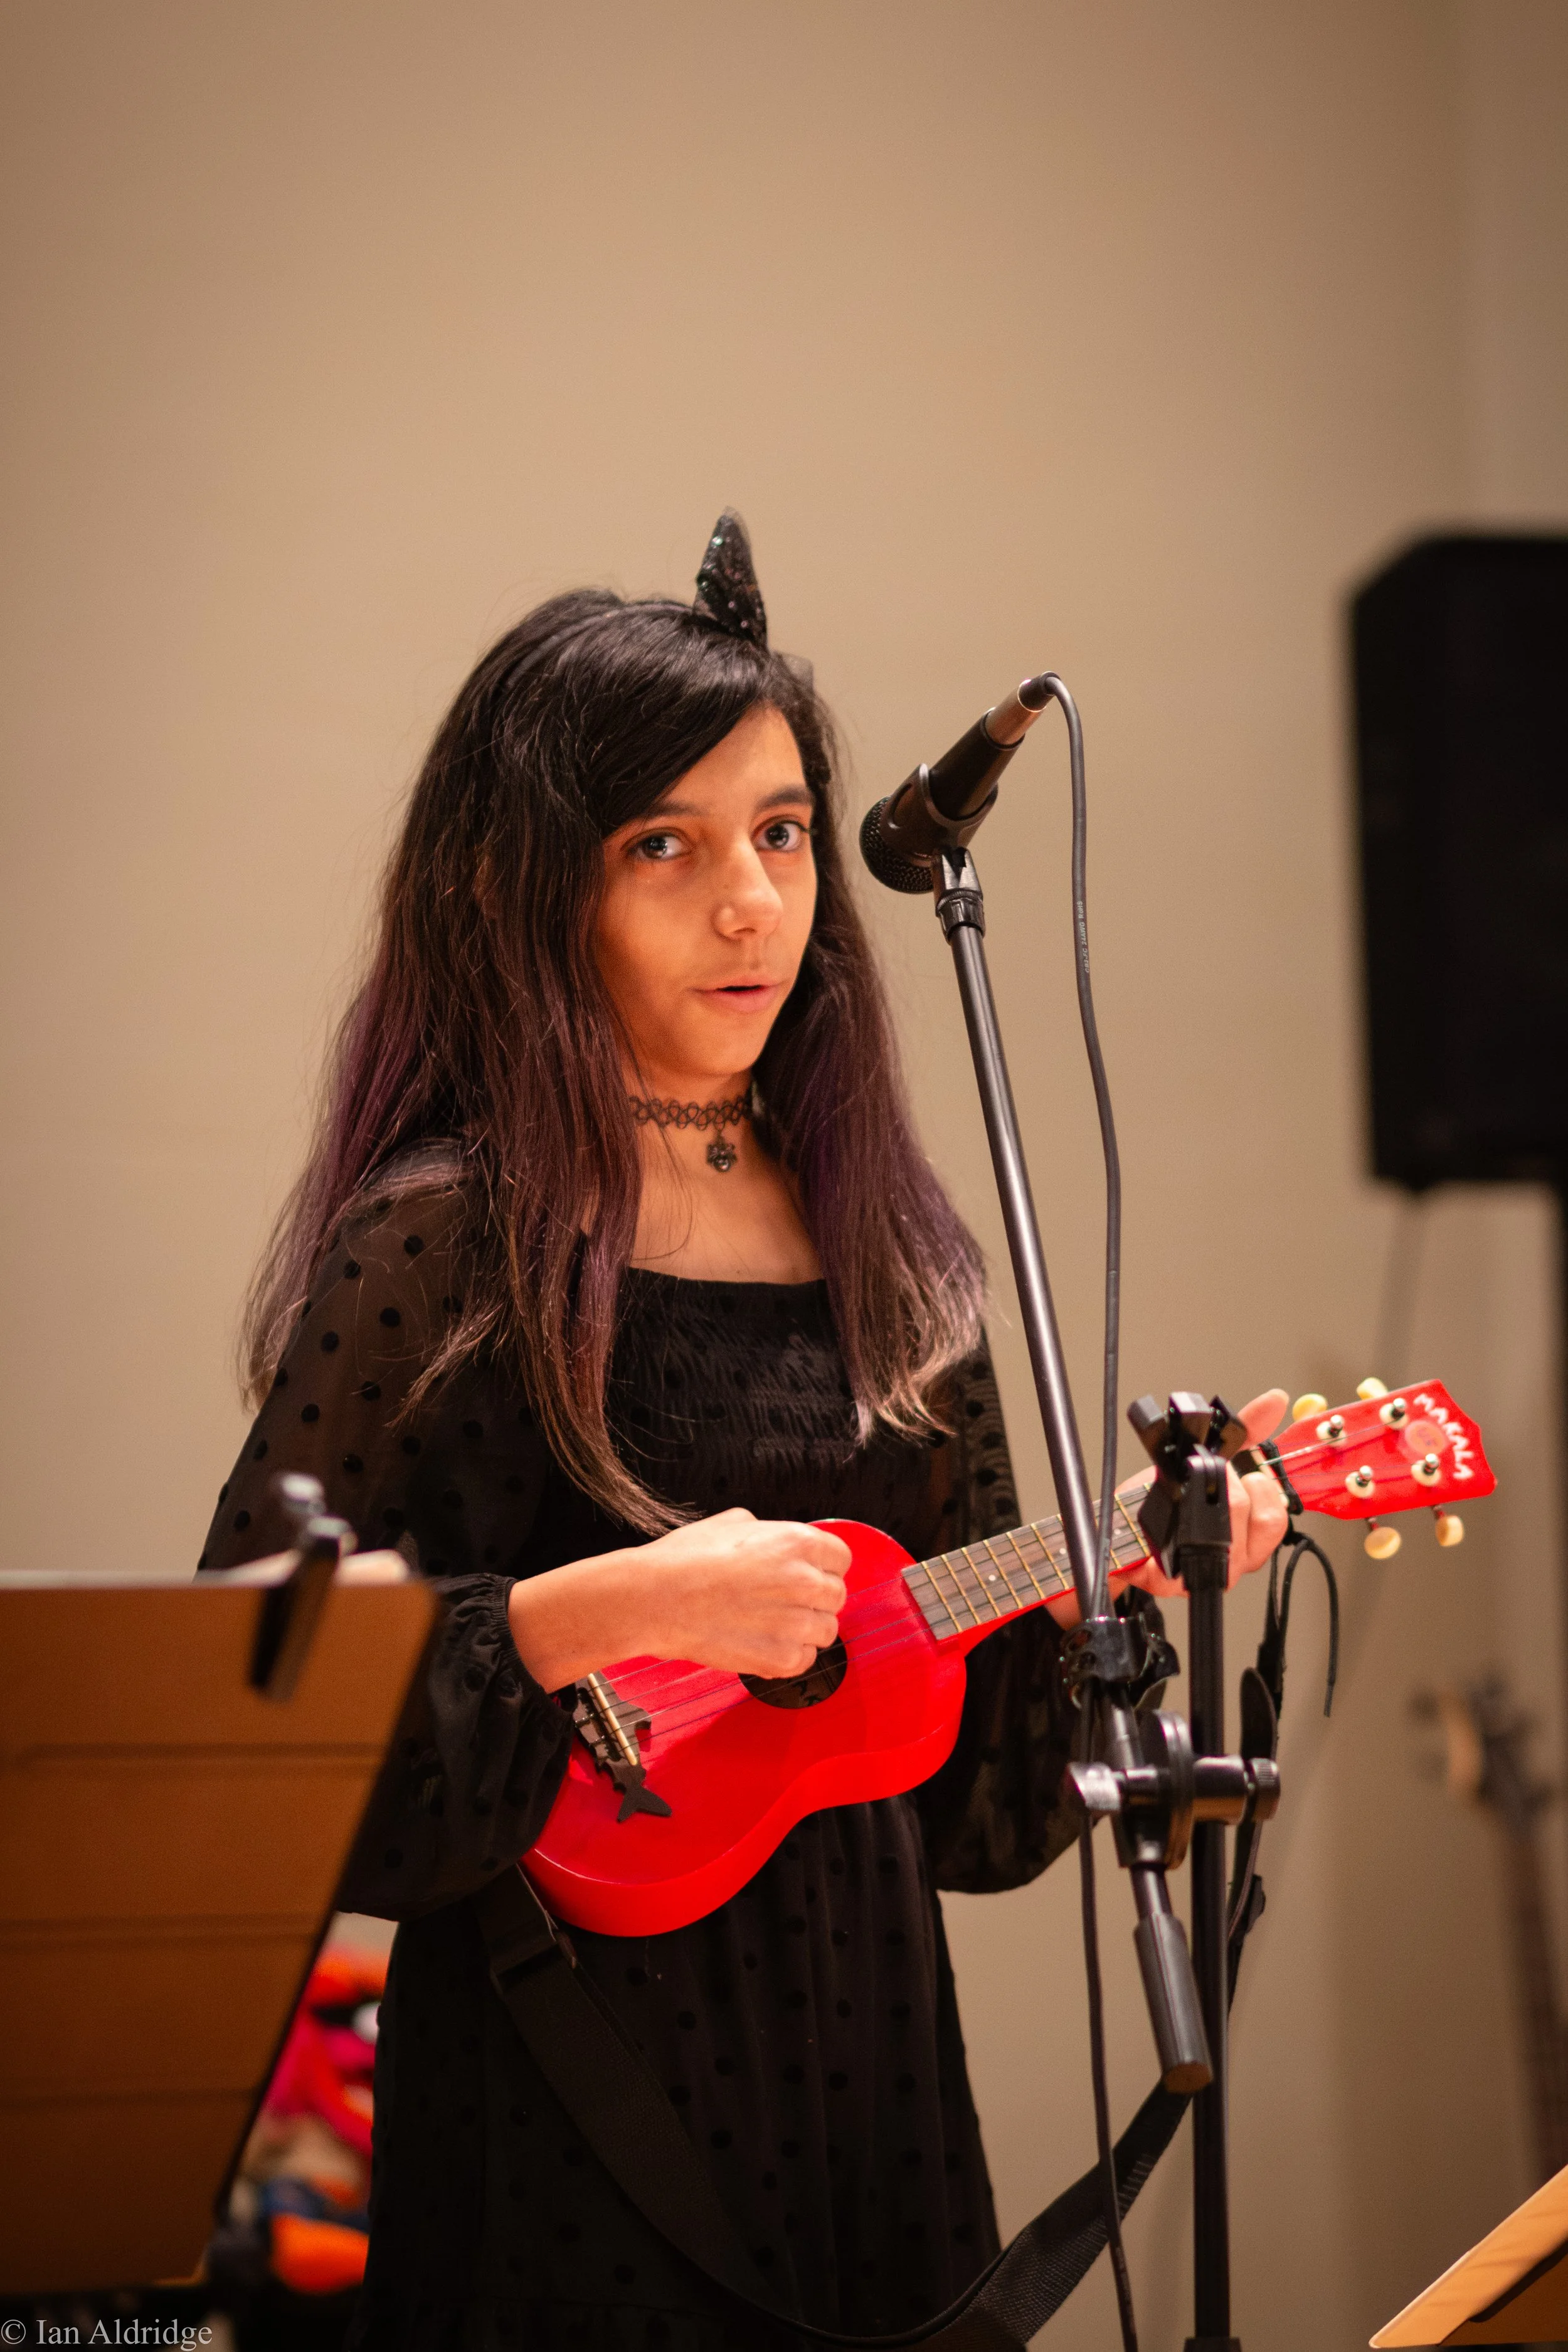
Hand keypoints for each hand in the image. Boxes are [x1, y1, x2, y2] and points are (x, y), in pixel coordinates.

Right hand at [507, 1508, 850, 1689]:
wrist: (653, 1600)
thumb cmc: (683, 1560)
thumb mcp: (729, 1523)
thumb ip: (766, 1531)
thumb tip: (774, 1540)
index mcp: (796, 1542)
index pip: (841, 1558)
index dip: (823, 1566)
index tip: (810, 1573)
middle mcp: (804, 1581)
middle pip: (836, 1596)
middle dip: (814, 1599)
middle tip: (784, 1602)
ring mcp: (794, 1623)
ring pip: (825, 1631)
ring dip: (804, 1629)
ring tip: (769, 1625)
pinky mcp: (779, 1658)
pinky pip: (804, 1661)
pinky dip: (788, 1656)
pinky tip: (761, 1643)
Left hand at [1121, 1389, 1291, 1601]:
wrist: (1125, 1523)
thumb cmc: (1171, 1496)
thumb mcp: (1210, 1457)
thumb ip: (1246, 1431)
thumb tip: (1275, 1400)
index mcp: (1251, 1531)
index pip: (1278, 1517)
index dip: (1265, 1489)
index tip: (1248, 1473)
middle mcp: (1237, 1556)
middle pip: (1259, 1521)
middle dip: (1234, 1487)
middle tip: (1212, 1476)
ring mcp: (1207, 1571)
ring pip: (1229, 1544)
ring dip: (1209, 1506)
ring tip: (1192, 1495)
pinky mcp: (1173, 1581)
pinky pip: (1182, 1569)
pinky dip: (1171, 1545)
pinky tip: (1164, 1531)